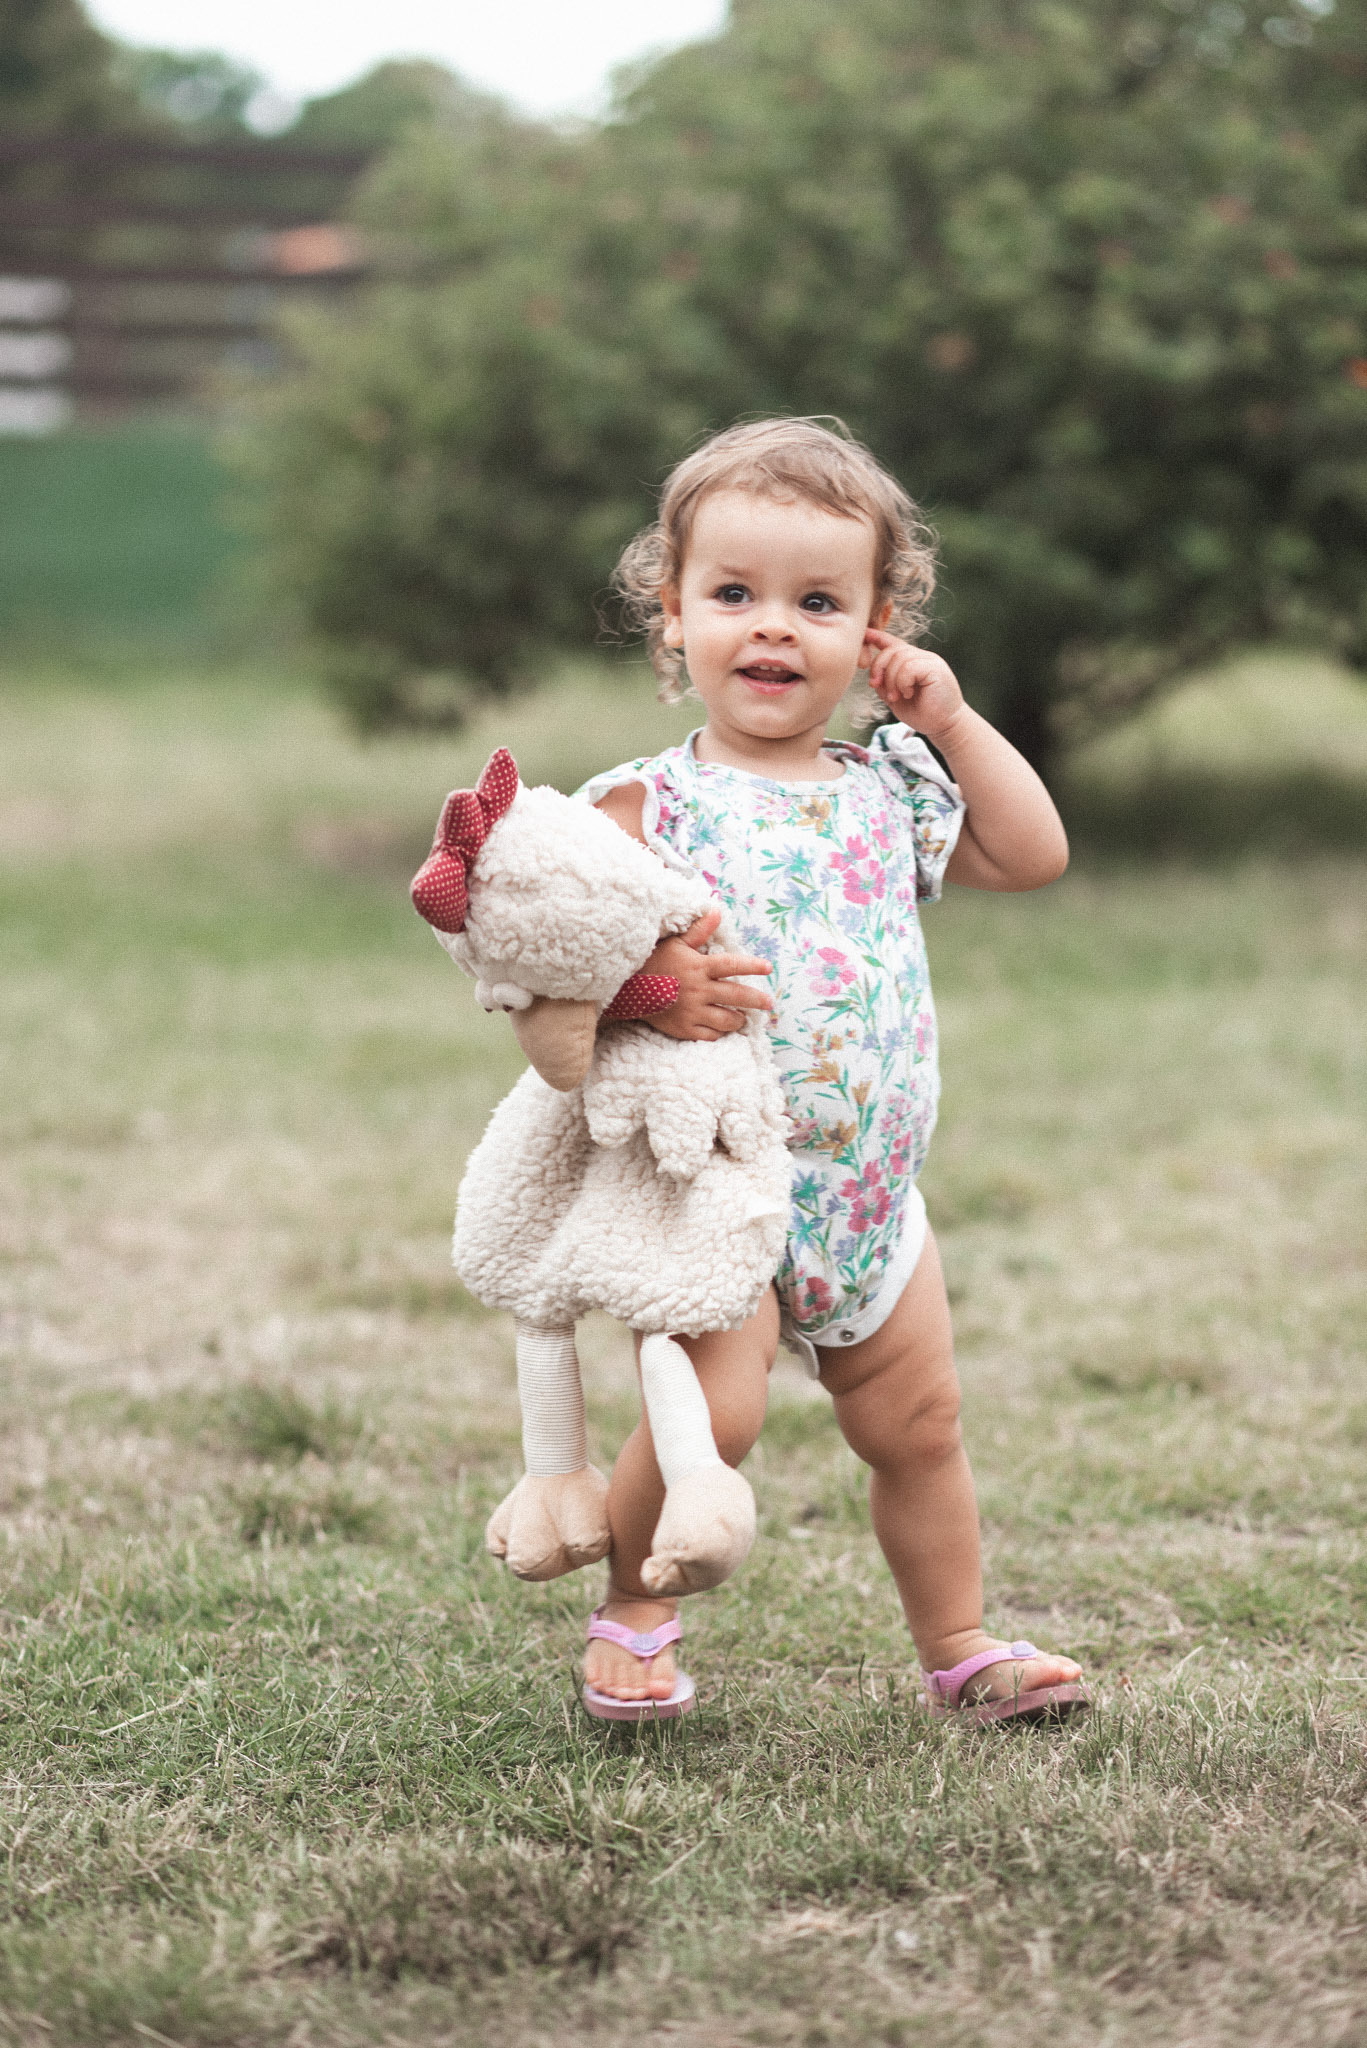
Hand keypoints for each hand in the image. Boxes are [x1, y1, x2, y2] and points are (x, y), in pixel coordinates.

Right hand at [641, 906, 772, 1040]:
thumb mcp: (676, 943)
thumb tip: (717, 911)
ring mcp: (692, 1011)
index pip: (733, 965)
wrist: (628, 990)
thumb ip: (699, 931)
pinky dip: (719, 1032)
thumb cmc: (654, 963)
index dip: (753, 966)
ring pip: (726, 1020)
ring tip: (743, 1017)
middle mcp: (699, 990)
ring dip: (739, 1019)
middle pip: (737, 996)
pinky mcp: (684, 1029)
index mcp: (699, 967)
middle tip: (769, 1003)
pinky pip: (710, 1035)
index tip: (768, 968)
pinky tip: (722, 1028)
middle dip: (757, 1000)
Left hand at [861, 630, 964, 742]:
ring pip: (899, 658)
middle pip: (892, 650)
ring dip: (891, 680)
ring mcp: (929, 661)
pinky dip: (902, 682)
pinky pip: (909, 667)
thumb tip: (873, 676)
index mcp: (912, 661)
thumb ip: (884, 683)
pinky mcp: (935, 668)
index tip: (865, 635)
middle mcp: (921, 657)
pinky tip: (908, 693)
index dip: (878, 637)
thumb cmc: (922, 713)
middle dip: (878, 668)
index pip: (893, 643)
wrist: (944, 726)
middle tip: (877, 687)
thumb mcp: (895, 697)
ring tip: (896, 697)